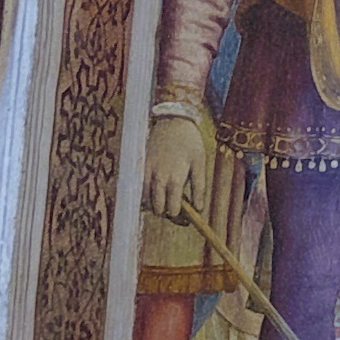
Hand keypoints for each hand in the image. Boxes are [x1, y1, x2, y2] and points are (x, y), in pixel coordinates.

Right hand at [142, 112, 210, 227]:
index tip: (186, 219)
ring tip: (168, 200)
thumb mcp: (200, 163)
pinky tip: (157, 193)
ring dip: (157, 206)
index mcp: (175, 178)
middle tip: (178, 210)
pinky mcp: (140, 168)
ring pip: (146, 202)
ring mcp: (147, 174)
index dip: (180, 218)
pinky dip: (146, 197)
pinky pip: (140, 190)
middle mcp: (158, 179)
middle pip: (158, 209)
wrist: (172, 121)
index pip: (173, 209)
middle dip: (168, 214)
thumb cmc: (190, 142)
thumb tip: (198, 208)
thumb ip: (199, 187)